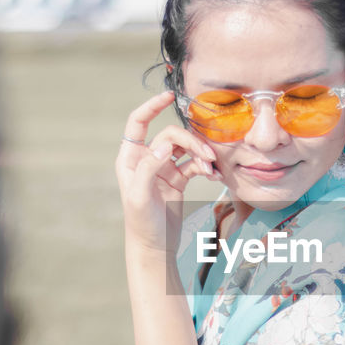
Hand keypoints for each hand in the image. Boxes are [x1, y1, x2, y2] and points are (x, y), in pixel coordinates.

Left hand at [116, 90, 218, 257]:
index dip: (152, 106)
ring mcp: (164, 168)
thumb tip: (164, 144)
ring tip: (212, 167)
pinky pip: (195, 164)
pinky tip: (214, 176)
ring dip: (200, 154)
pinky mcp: (178, 179)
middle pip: (171, 136)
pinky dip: (205, 167)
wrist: (154, 248)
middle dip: (190, 142)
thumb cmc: (141, 224)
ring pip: (185, 148)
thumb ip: (149, 167)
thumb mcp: (139, 196)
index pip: (139, 122)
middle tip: (207, 155)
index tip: (169, 96)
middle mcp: (146, 159)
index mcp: (130, 158)